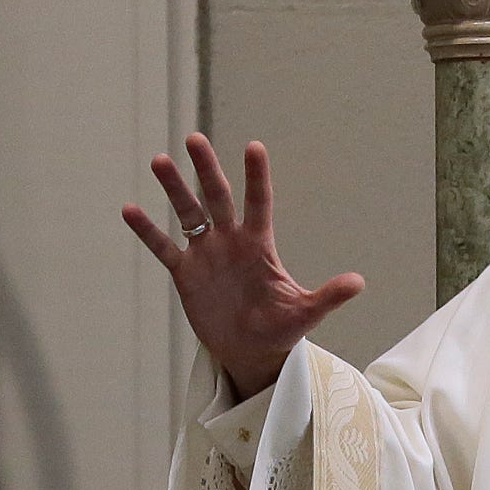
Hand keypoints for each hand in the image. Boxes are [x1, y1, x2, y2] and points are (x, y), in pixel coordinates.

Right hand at [123, 134, 363, 401]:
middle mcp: (230, 241)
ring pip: (187, 213)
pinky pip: (164, 247)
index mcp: (259, 245)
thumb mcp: (304, 314)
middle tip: (195, 139)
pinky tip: (129, 209)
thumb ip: (328, 297)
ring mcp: (206, 254)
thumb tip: (359, 282)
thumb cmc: (280, 329)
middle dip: (207, 169)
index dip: (257, 177)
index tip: (254, 147)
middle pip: (218, 197)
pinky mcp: (185, 273)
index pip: (259, 203)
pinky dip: (147, 231)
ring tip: (160, 161)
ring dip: (174, 189)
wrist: (250, 351)